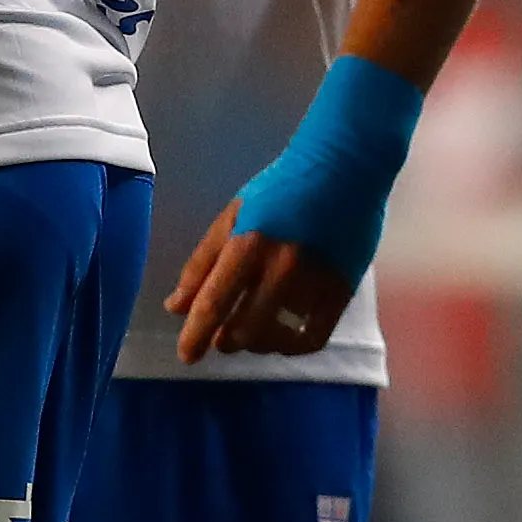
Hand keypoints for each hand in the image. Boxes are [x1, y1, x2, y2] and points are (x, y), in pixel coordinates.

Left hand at [168, 197, 359, 361]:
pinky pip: (312, 339)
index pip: (213, 303)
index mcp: (247, 243)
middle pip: (243, 330)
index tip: (188, 355)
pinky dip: (293, 346)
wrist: (345, 166)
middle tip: (224, 337)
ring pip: (276, 337)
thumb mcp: (234, 214)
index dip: (195, 336)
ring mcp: (314, 281)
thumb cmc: (282, 188)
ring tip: (254, 331)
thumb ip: (203, 261)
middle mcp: (280, 266)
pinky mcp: (341, 290)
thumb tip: (176, 306)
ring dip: (257, 342)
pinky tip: (285, 337)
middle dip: (227, 341)